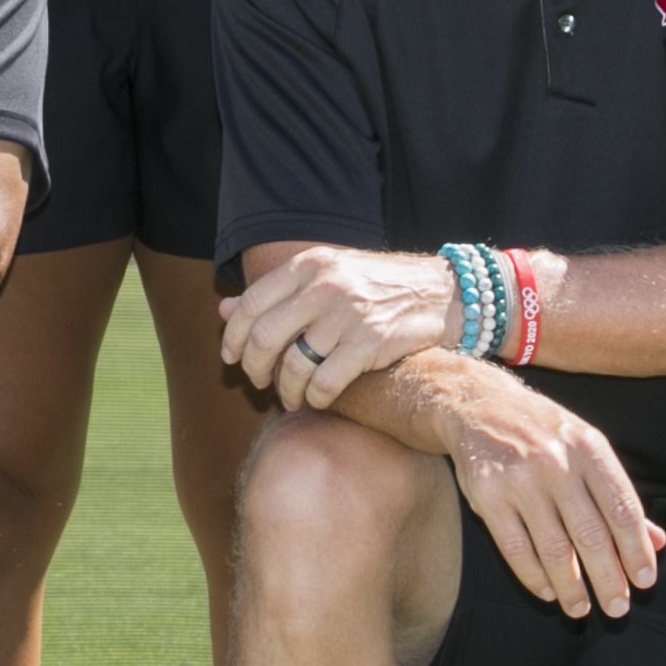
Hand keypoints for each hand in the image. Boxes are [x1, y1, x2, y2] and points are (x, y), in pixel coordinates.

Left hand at [222, 246, 466, 409]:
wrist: (442, 293)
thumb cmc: (378, 287)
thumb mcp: (327, 274)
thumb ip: (277, 293)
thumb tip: (223, 309)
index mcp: (310, 265)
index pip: (250, 303)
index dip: (233, 337)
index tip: (232, 358)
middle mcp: (324, 286)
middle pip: (264, 337)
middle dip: (255, 369)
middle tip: (260, 383)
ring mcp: (347, 314)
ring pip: (293, 365)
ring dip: (285, 390)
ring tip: (291, 397)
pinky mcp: (370, 344)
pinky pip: (325, 383)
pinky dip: (315, 399)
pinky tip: (318, 400)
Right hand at [439, 366, 661, 620]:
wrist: (480, 405)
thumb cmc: (544, 433)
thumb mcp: (587, 450)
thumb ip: (618, 496)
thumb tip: (658, 541)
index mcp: (589, 448)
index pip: (622, 509)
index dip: (637, 550)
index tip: (644, 582)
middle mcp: (557, 462)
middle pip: (591, 535)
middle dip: (608, 579)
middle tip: (618, 609)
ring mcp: (520, 479)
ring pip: (554, 548)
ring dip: (572, 587)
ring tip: (581, 609)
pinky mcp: (488, 495)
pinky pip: (516, 548)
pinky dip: (534, 577)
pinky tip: (548, 591)